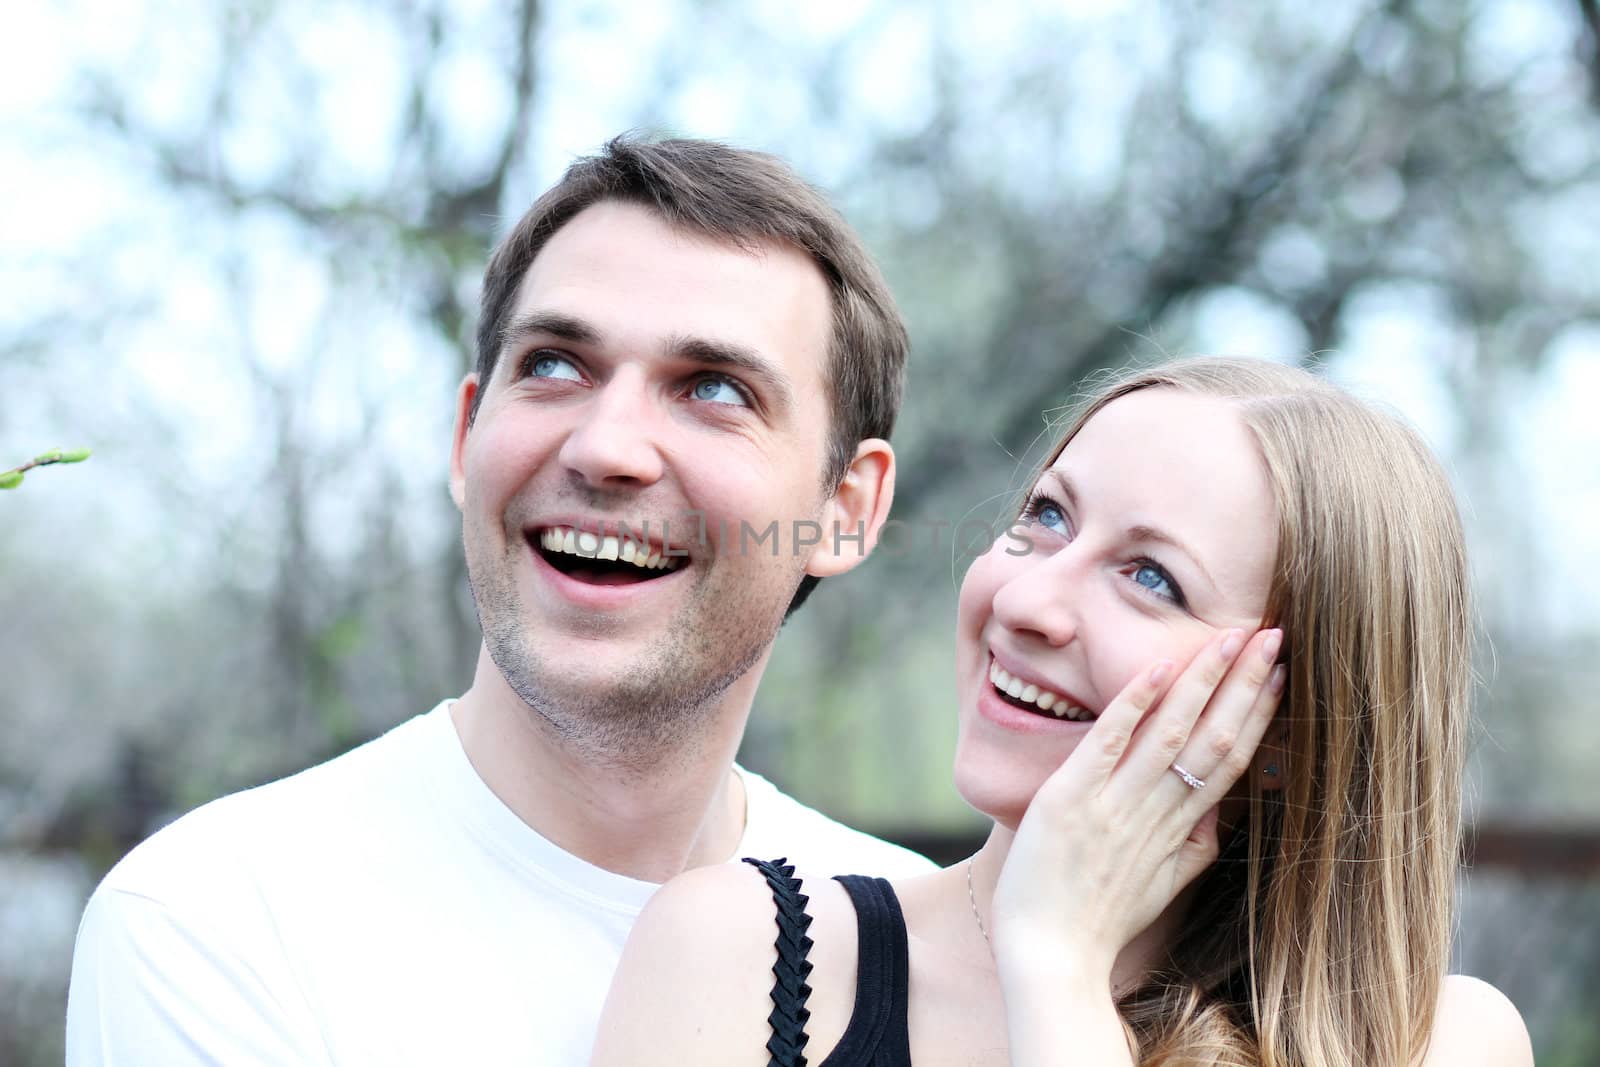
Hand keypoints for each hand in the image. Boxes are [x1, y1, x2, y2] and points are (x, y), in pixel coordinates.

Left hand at [991, 626, 1285, 982]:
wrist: (1052, 959)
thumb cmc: (1097, 924)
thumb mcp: (1160, 888)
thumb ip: (1191, 848)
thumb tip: (1219, 817)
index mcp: (1179, 831)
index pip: (1230, 761)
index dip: (1257, 715)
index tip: (1281, 675)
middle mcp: (1156, 812)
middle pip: (1214, 737)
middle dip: (1245, 684)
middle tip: (1275, 635)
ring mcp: (1115, 804)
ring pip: (1172, 731)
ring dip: (1204, 679)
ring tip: (1232, 636)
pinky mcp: (1072, 799)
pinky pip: (1109, 742)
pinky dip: (1136, 703)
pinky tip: (1160, 665)